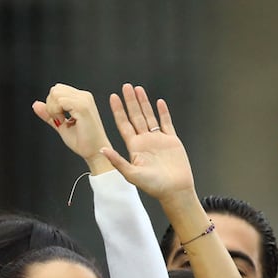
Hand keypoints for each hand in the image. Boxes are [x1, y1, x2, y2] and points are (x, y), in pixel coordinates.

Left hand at [32, 84, 111, 173]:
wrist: (95, 152)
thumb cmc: (83, 141)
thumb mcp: (61, 125)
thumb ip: (49, 114)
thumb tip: (36, 104)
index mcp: (81, 98)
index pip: (57, 90)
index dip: (52, 104)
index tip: (60, 119)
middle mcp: (84, 96)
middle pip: (55, 90)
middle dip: (51, 106)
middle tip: (60, 120)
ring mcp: (84, 100)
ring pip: (55, 93)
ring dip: (54, 110)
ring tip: (63, 121)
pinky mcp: (82, 106)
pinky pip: (60, 101)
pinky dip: (57, 113)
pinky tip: (64, 122)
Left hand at [101, 84, 195, 205]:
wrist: (175, 190)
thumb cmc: (154, 186)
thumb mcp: (132, 174)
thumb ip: (118, 161)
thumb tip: (102, 149)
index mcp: (134, 147)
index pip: (124, 125)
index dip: (118, 111)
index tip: (113, 97)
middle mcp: (145, 141)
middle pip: (136, 117)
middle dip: (130, 101)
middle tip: (125, 87)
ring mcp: (158, 140)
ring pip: (149, 116)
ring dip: (144, 103)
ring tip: (139, 89)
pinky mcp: (172, 141)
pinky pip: (166, 123)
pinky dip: (163, 112)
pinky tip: (159, 102)